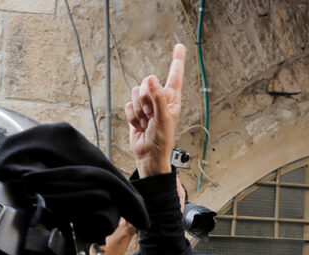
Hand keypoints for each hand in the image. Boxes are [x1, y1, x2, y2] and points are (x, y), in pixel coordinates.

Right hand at [126, 43, 185, 176]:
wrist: (149, 155)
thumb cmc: (162, 141)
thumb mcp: (163, 119)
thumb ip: (157, 98)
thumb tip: (151, 78)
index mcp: (172, 99)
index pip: (175, 75)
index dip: (176, 60)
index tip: (179, 46)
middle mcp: (160, 99)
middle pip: (146, 83)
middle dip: (145, 99)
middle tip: (150, 114)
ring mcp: (147, 105)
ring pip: (135, 93)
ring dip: (138, 110)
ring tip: (145, 122)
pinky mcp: (136, 111)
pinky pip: (128, 105)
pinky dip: (132, 116)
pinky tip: (139, 125)